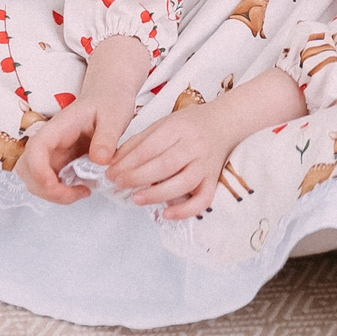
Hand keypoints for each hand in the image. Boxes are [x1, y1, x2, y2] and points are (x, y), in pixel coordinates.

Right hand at [18, 37, 148, 204]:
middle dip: (47, 189)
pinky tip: (84, 187)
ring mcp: (53, 153)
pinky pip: (51, 181)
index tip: (57, 186)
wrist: (109, 96)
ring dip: (53, 193)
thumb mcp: (115, 116)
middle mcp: (50, 141)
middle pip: (28, 170)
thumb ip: (107, 137)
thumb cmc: (110, 101)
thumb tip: (100, 160)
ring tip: (83, 191)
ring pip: (36, 179)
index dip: (39, 172)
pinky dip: (62, 191)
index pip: (35, 150)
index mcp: (58, 127)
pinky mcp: (61, 161)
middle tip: (79, 192)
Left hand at [106, 69, 307, 221]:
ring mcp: (205, 164)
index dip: (128, 162)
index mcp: (178, 128)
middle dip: (137, 178)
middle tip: (118, 185)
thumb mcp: (162, 124)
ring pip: (182, 183)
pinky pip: (203, 200)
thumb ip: (139, 142)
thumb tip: (114, 163)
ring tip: (136, 199)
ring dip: (156, 194)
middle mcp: (193, 146)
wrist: (226, 122)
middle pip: (164, 165)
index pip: (150, 147)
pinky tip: (167, 214)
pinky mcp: (214, 180)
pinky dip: (185, 210)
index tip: (111, 173)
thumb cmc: (189, 124)